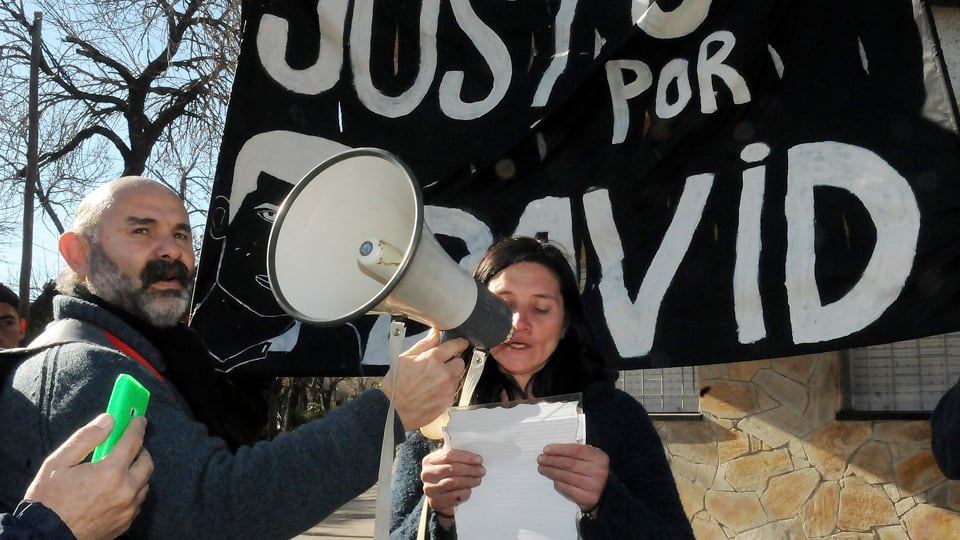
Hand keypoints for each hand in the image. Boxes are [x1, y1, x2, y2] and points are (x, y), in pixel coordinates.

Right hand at [25, 414, 153, 539]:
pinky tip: (115, 490)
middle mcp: (125, 491)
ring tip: (118, 469)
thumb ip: (86, 438)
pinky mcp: (125, 523)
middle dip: (140, 451)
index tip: (138, 419)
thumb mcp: (58, 463)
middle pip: (146, 463)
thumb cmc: (48, 501)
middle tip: (127, 446)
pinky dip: (132, 491)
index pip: (133, 441)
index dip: (136, 426)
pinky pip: (137, 502)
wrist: (44, 537)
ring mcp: (127, 510)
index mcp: (110, 473)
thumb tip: (108, 420)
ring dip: (137, 472)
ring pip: (144, 484)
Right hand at [381, 328, 466, 430]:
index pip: (456, 345)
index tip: (460, 344)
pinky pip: (454, 391)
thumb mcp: (405, 358)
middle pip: (460, 362)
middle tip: (441, 366)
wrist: (392, 410)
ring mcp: (447, 389)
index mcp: (433, 359)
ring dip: (450, 377)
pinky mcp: (448, 402)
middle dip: (453, 362)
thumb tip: (434, 333)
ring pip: (458, 378)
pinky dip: (447, 390)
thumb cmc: (395, 386)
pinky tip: (433, 391)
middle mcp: (443, 374)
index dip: (459, 343)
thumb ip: (424, 344)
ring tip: (433, 381)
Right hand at [421, 446, 484, 516]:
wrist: (439, 498)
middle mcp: (427, 474)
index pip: (448, 455)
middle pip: (452, 469)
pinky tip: (469, 490)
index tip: (478, 459)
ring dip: (469, 480)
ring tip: (478, 479)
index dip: (466, 457)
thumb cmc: (446, 476)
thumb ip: (456, 457)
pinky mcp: (435, 501)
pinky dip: (464, 493)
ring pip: (453, 482)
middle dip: (470, 469)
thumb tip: (475, 456)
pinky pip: (453, 496)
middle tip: (481, 470)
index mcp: (429, 460)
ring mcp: (430, 488)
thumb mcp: (447, 463)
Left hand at [537, 443, 608, 511]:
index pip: (576, 450)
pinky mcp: (588, 499)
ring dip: (551, 472)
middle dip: (551, 461)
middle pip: (569, 464)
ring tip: (542, 468)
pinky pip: (568, 489)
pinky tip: (553, 480)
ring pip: (566, 476)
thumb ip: (576, 453)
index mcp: (599, 457)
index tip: (546, 449)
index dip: (559, 449)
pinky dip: (558, 484)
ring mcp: (594, 486)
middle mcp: (599, 471)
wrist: (606, 493)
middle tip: (540, 459)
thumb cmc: (593, 472)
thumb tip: (552, 451)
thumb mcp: (591, 458)